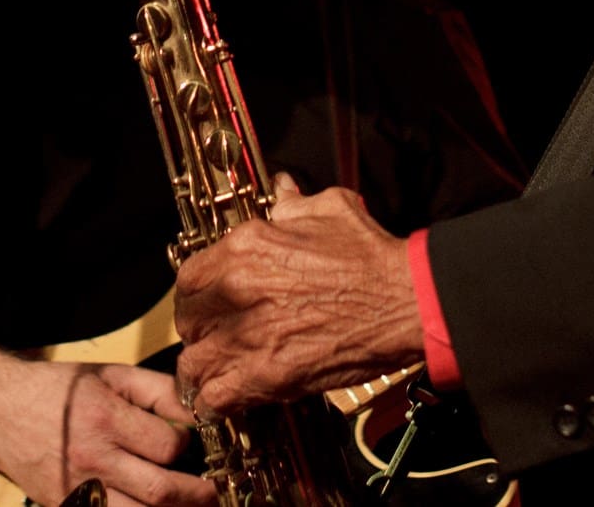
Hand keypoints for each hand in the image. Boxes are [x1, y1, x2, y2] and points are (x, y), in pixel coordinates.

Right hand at [0, 358, 215, 506]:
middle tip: (216, 492)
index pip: (167, 445)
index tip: (193, 444)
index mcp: (105, 418)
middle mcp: (92, 459)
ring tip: (190, 505)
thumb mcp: (109, 374)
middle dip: (197, 495)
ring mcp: (78, 490)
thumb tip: (196, 410)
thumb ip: (156, 389)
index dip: (188, 446)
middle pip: (160, 492)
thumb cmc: (58, 390)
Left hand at [175, 174, 424, 415]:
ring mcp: (248, 336)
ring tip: (211, 375)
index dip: (195, 294)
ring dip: (201, 370)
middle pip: (188, 321)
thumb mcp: (327, 210)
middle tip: (213, 338)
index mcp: (244, 248)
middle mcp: (236, 291)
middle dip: (198, 331)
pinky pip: (216, 399)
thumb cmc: (370, 256)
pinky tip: (222, 402)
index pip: (188, 277)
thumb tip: (281, 188)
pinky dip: (214, 404)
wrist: (405, 301)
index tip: (205, 304)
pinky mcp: (267, 376)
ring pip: (193, 363)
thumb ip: (291, 202)